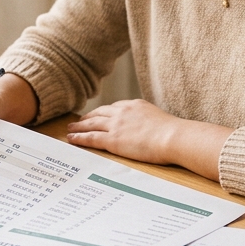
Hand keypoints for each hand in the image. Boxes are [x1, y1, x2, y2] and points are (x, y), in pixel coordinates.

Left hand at [67, 100, 234, 179]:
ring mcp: (116, 125)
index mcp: (135, 105)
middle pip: (99, 113)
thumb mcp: (160, 120)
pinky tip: (72, 139)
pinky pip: (91, 138)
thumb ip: (150, 122)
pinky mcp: (113, 140)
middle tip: (79, 121)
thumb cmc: (174, 133)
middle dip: (88, 117)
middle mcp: (122, 112)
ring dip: (79, 127)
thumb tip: (152, 129)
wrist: (174, 137)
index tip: (97, 115)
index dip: (103, 112)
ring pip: (91, 124)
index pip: (114, 107)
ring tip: (70, 130)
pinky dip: (80, 138)